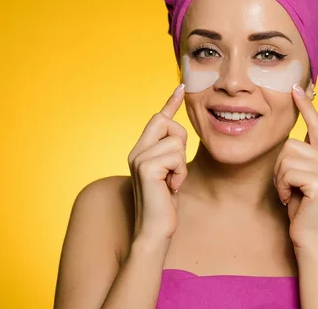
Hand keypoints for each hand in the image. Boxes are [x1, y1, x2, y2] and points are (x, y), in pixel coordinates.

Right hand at [127, 84, 187, 243]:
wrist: (154, 231)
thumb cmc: (164, 206)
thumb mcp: (170, 174)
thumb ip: (170, 155)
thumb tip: (178, 137)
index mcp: (142, 151)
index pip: (158, 119)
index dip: (170, 103)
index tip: (181, 88)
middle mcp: (136, 151)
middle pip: (166, 122)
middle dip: (179, 141)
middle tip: (175, 169)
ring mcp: (138, 157)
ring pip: (175, 142)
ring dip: (181, 165)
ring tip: (172, 183)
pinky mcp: (146, 166)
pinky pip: (175, 156)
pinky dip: (179, 173)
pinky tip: (171, 188)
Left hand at [273, 84, 317, 252]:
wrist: (309, 238)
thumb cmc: (299, 209)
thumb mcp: (296, 177)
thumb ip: (296, 157)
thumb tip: (286, 140)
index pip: (316, 124)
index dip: (306, 105)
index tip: (296, 86)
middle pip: (288, 144)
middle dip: (279, 168)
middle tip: (289, 188)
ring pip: (286, 157)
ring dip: (280, 179)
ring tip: (291, 194)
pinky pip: (287, 171)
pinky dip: (282, 187)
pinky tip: (291, 200)